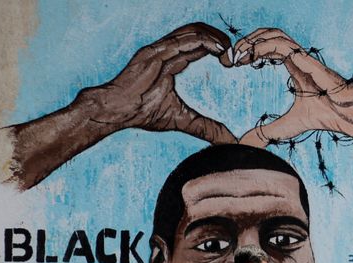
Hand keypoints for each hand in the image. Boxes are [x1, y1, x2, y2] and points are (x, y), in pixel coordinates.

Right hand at [84, 23, 236, 142]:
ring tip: (230, 50)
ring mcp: (160, 49)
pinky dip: (203, 41)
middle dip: (219, 39)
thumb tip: (229, 140)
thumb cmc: (142, 112)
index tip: (232, 62)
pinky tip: (219, 48)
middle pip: (198, 33)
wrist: (117, 111)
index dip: (217, 48)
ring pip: (193, 32)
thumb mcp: (182, 120)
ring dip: (215, 38)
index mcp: (172, 61)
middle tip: (236, 54)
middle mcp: (167, 51)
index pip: (199, 46)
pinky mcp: (154, 52)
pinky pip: (182, 40)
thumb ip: (206, 128)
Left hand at [232, 28, 352, 180]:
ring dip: (254, 40)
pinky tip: (253, 57)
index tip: (234, 63)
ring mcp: (302, 57)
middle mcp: (296, 58)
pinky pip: (283, 45)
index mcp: (292, 67)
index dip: (249, 50)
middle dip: (247, 41)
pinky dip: (265, 46)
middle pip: (268, 35)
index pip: (267, 47)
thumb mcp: (286, 127)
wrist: (347, 116)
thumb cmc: (324, 116)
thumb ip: (266, 133)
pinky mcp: (307, 60)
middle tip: (232, 56)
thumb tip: (246, 144)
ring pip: (275, 34)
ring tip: (240, 55)